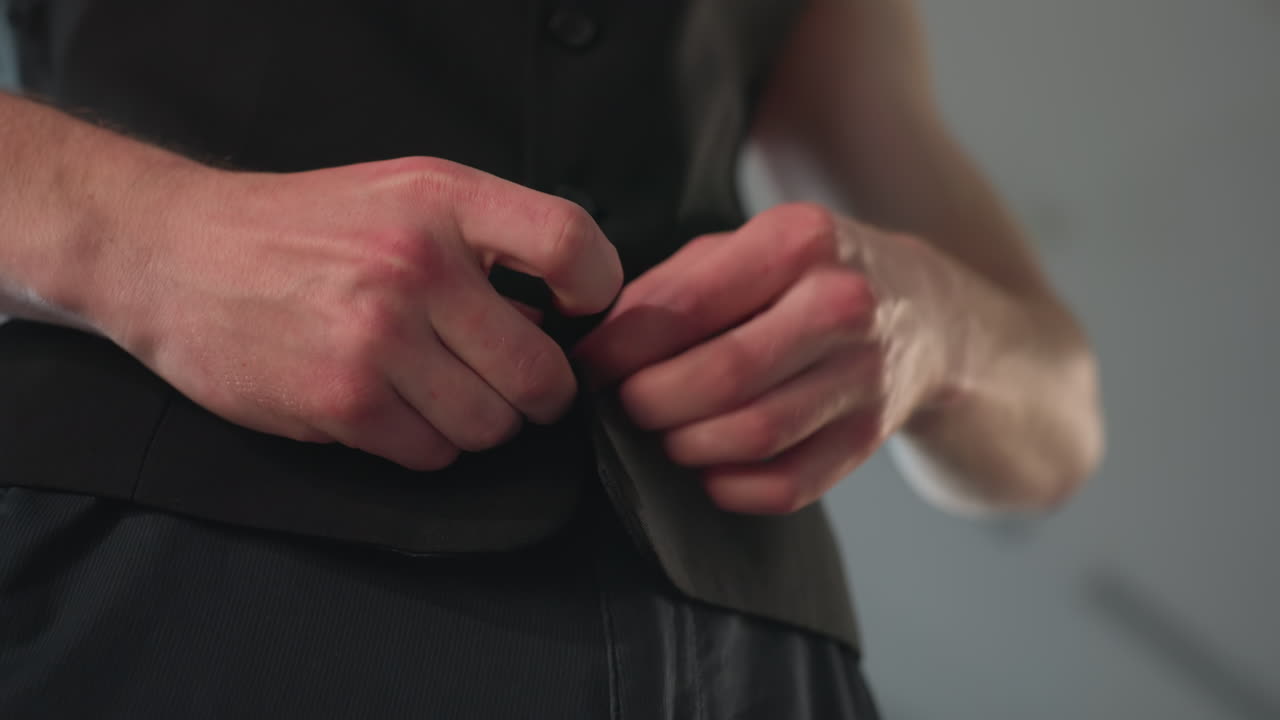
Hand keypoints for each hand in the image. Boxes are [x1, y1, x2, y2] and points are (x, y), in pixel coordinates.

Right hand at [95, 156, 621, 469]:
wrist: (176, 254)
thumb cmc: (302, 227)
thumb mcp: (401, 195)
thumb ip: (487, 242)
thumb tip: (559, 318)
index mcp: (442, 200)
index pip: (572, 244)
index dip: (595, 292)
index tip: (577, 313)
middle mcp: (416, 265)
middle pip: (542, 373)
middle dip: (536, 393)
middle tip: (510, 383)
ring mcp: (378, 337)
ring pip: (491, 426)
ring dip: (478, 423)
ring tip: (438, 391)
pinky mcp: (343, 401)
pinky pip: (433, 455)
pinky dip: (426, 445)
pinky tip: (393, 408)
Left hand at [572, 203, 957, 513]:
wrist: (922, 310)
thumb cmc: (805, 277)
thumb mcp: (742, 250)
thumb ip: (670, 288)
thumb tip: (599, 344)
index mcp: (799, 240)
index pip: (686, 306)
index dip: (621, 349)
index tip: (588, 368)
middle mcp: (842, 303)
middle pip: (721, 376)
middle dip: (651, 403)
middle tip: (626, 407)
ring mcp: (865, 373)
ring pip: (754, 434)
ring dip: (689, 447)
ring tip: (667, 435)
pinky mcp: (871, 434)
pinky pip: (789, 484)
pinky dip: (733, 487)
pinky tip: (711, 469)